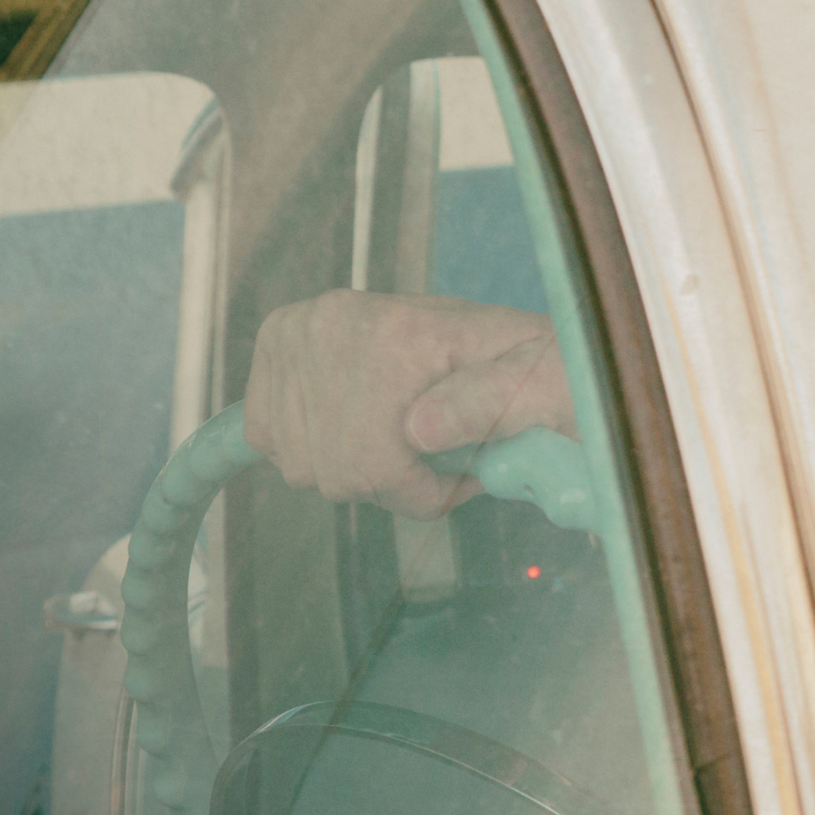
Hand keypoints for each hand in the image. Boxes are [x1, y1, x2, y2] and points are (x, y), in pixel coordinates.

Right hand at [242, 291, 572, 518]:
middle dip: (394, 482)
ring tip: (405, 442)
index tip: (463, 479)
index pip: (375, 462)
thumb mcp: (544, 384)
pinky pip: (270, 440)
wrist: (510, 338)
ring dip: (357, 469)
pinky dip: (315, 449)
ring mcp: (296, 334)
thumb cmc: (538, 371)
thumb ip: (489, 404)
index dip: (423, 489)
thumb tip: (419, 430)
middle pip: (338, 472)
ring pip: (306, 467)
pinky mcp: (274, 345)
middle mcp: (331, 325)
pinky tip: (360, 429)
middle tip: (437, 462)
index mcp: (399, 331)